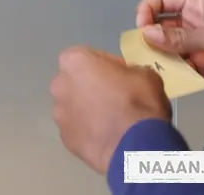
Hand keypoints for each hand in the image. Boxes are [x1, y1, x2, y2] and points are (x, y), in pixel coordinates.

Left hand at [51, 46, 171, 173]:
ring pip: (73, 106)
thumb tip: (125, 78)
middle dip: (91, 87)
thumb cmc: (138, 102)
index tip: (121, 75)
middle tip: (114, 97)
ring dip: (87, 110)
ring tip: (110, 121)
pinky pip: (77, 128)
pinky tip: (106, 136)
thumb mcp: (145, 74)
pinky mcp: (64, 137)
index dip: (106, 65)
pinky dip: (88, 131)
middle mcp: (59, 84)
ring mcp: (59, 112)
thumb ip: (128, 70)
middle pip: (75, 81)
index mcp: (74, 61)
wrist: (134, 147)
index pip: (87, 56)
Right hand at [136, 0, 203, 84]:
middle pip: (158, 27)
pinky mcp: (202, 65)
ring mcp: (195, 44)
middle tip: (146, 56)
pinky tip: (179, 80)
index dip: (145, 12)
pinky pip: (181, 69)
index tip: (143, 30)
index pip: (157, 1)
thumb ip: (179, 35)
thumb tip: (146, 35)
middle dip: (150, 41)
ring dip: (163, 60)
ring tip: (162, 71)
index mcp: (193, 4)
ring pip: (167, 50)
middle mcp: (190, 23)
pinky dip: (177, 75)